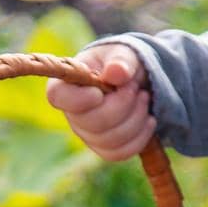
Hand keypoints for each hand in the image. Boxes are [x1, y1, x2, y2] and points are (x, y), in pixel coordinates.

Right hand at [50, 43, 155, 161]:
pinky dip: (141, 137)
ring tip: (145, 97)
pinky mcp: (103, 148)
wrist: (134, 81)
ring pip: (109, 140)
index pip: (58, 96)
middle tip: (136, 88)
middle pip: (91, 122)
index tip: (100, 92)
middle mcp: (71, 113)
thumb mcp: (123, 53)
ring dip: (136, 118)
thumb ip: (121, 60)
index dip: (79, 99)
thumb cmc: (121, 63)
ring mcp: (86, 134)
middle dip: (122, 105)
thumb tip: (116, 73)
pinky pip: (119, 153)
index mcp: (67, 83)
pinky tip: (149, 119)